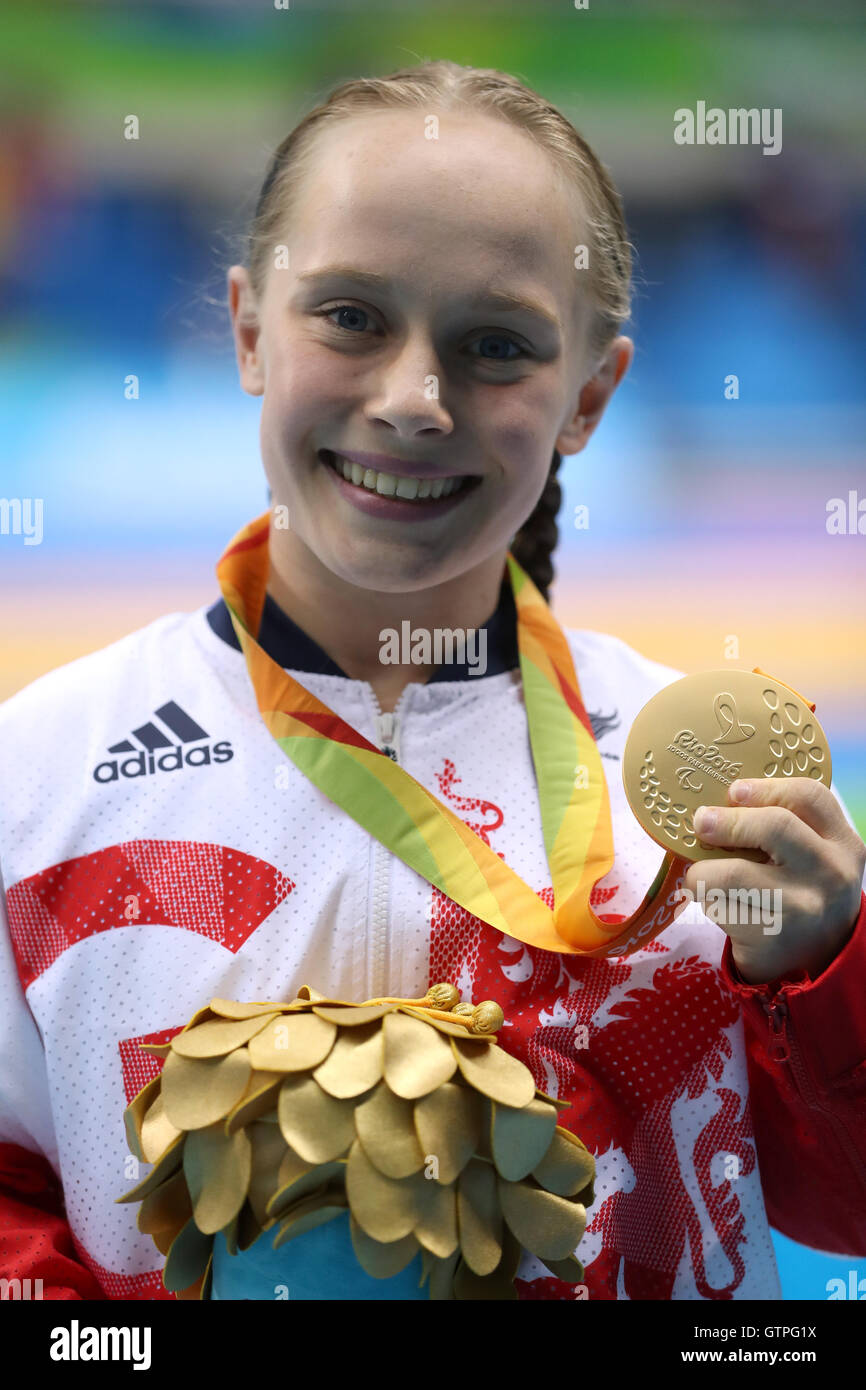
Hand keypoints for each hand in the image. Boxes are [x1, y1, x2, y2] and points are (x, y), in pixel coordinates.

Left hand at [673, 777, 865, 984]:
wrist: (813, 960)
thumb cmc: (802, 892)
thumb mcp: (812, 855)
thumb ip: (784, 824)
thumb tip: (718, 801)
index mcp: (842, 842)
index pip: (810, 796)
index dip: (766, 788)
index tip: (734, 791)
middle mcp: (830, 872)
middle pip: (773, 826)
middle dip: (726, 821)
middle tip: (701, 823)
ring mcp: (802, 907)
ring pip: (732, 872)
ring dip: (702, 871)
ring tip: (700, 874)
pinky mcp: (770, 936)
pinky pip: (719, 905)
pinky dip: (706, 900)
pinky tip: (716, 903)